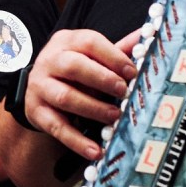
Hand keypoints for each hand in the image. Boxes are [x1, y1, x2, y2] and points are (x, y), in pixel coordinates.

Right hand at [16, 27, 140, 159]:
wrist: (36, 87)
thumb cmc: (74, 70)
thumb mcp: (91, 55)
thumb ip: (118, 50)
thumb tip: (149, 36)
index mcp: (67, 42)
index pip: (89, 42)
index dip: (113, 57)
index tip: (133, 72)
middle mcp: (50, 61)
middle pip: (73, 67)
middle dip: (102, 79)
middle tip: (124, 91)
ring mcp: (40, 87)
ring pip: (65, 97)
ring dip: (92, 108)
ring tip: (114, 117)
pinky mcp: (36, 112)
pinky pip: (57, 127)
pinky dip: (77, 141)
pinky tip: (95, 150)